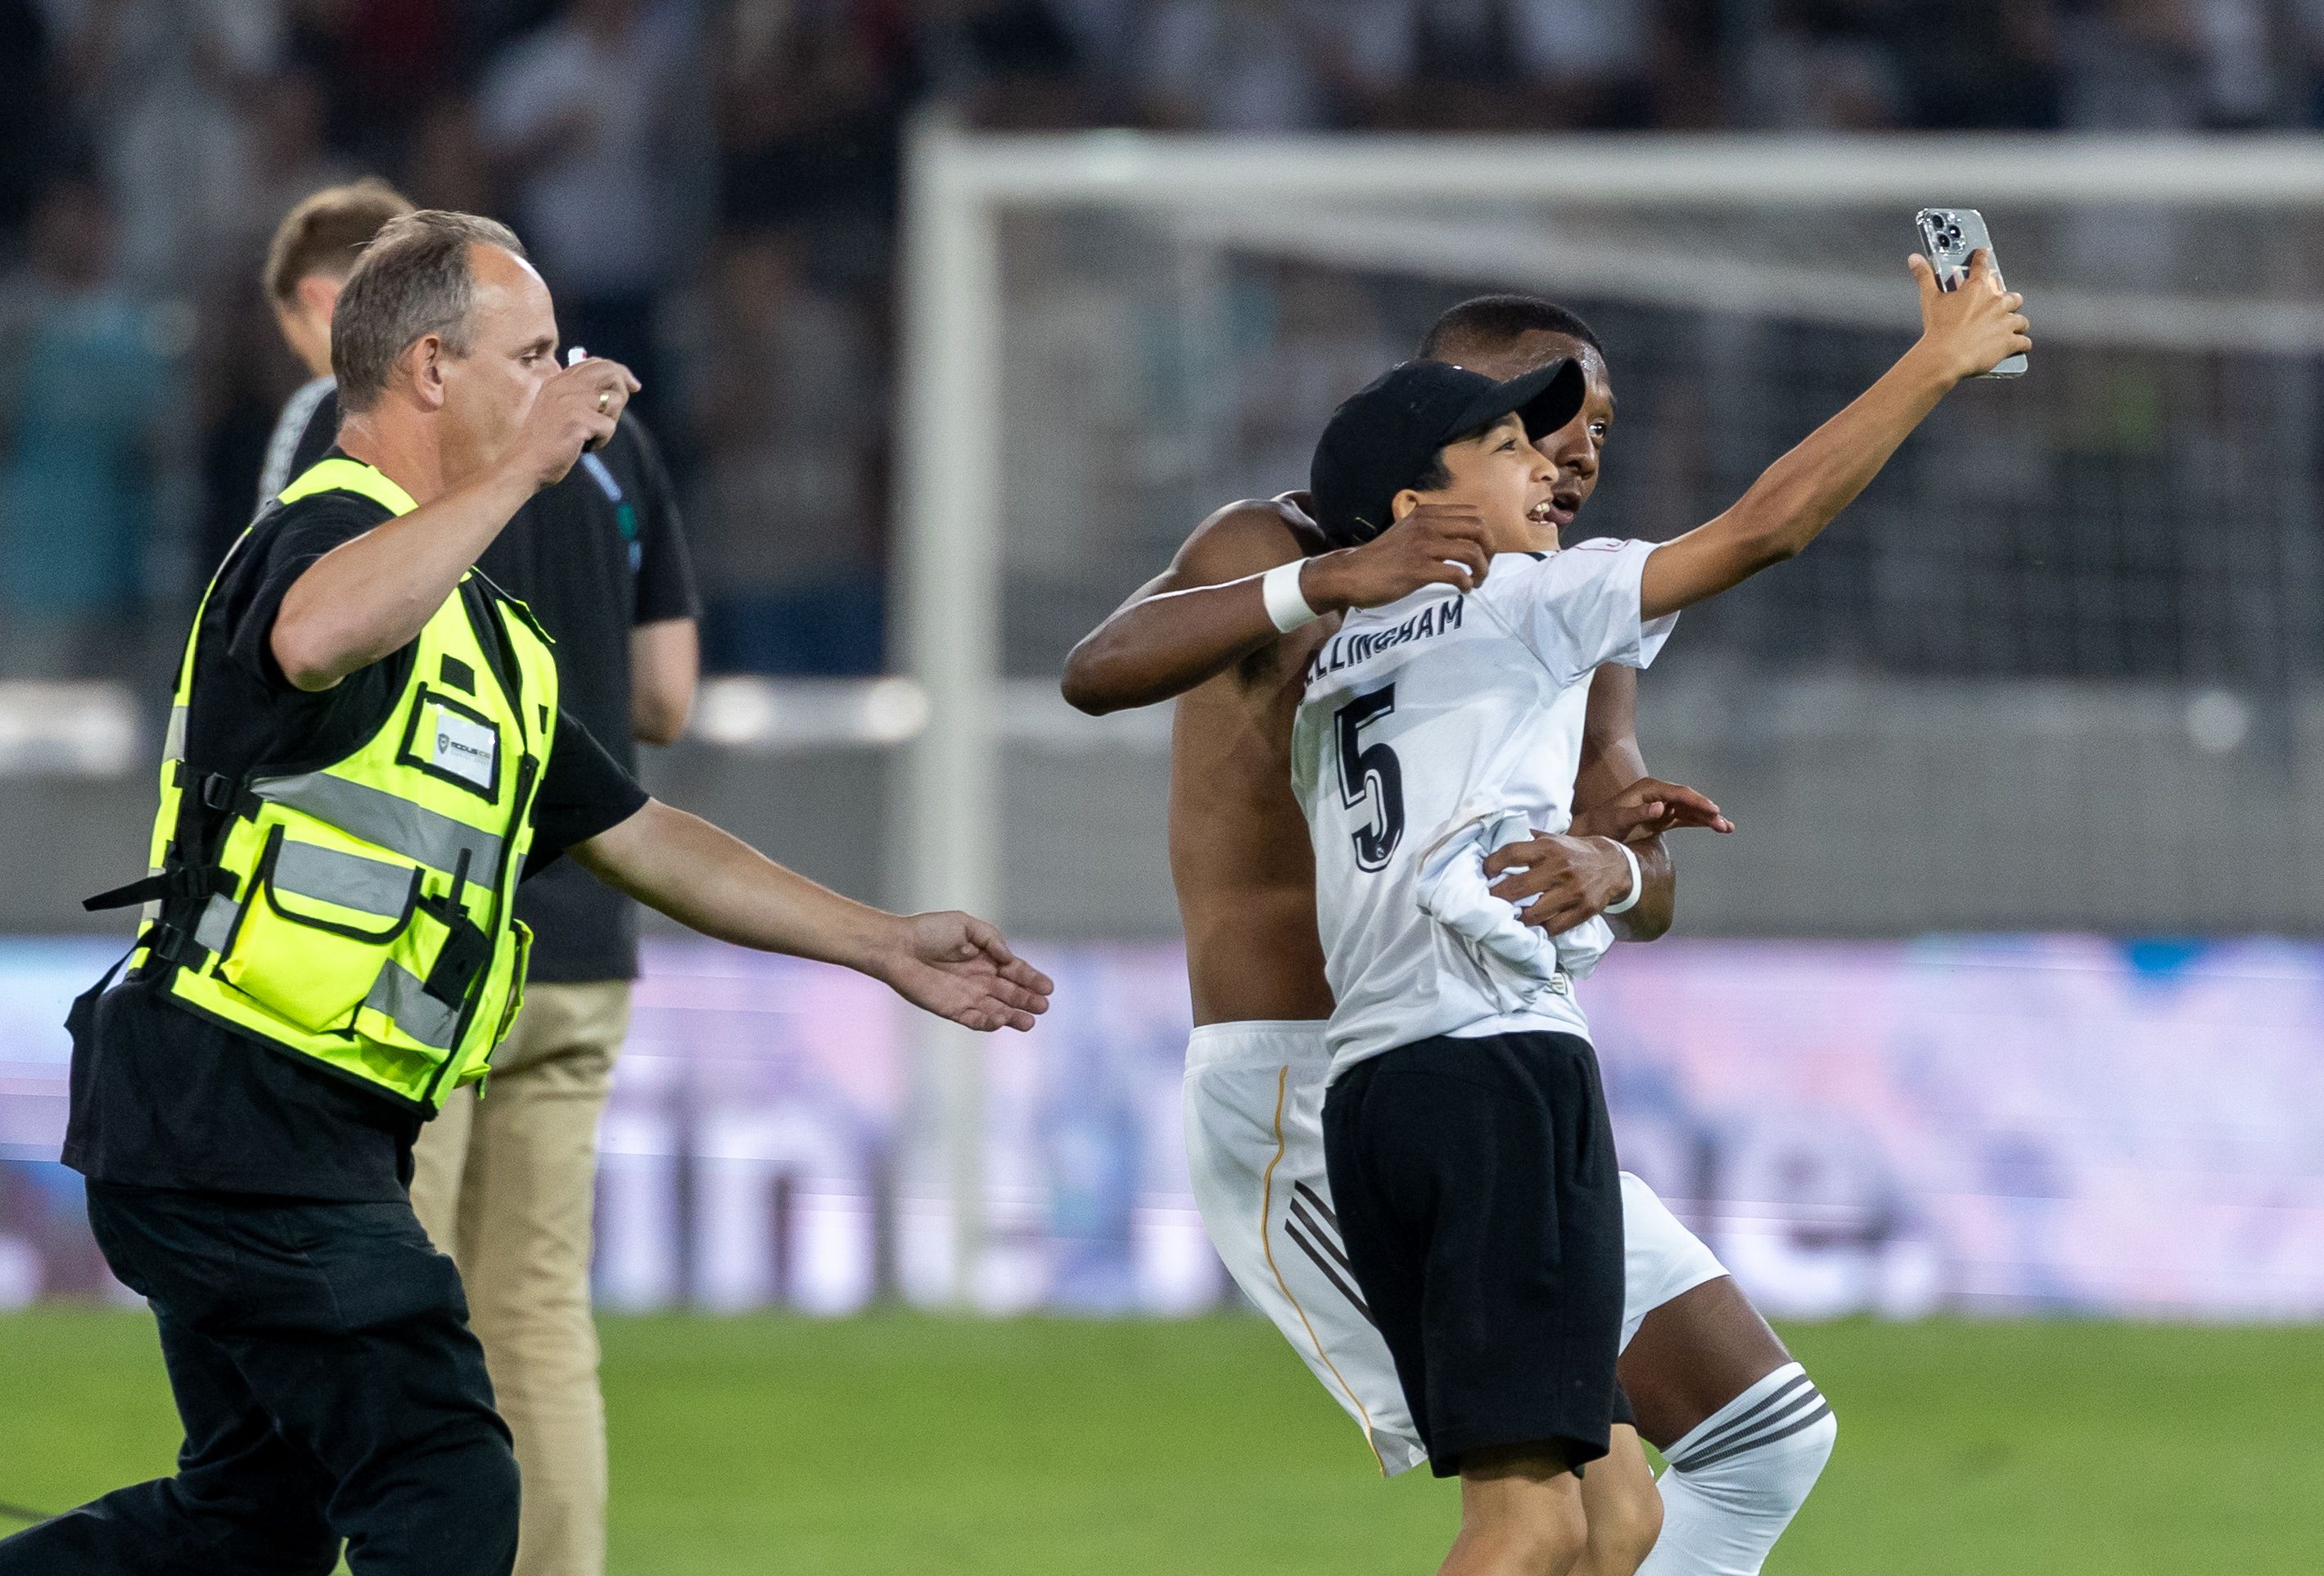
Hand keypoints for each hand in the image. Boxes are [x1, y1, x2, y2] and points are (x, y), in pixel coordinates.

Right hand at [507, 355, 640, 488]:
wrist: (525, 463)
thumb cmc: (545, 442)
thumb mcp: (557, 409)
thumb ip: (577, 395)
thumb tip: (614, 388)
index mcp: (558, 380)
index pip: (596, 363)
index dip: (619, 372)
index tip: (632, 385)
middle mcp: (565, 384)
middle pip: (610, 371)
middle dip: (622, 390)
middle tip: (615, 412)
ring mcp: (571, 400)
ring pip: (615, 400)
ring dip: (609, 422)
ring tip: (590, 435)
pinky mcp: (579, 419)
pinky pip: (609, 426)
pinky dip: (602, 441)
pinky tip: (584, 447)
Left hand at [875, 912, 1053, 1031]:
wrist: (897, 946)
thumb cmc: (928, 931)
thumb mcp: (965, 924)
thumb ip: (991, 939)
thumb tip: (1010, 959)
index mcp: (986, 958)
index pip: (1015, 970)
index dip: (1032, 979)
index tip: (1048, 987)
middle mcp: (980, 979)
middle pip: (1010, 993)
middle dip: (1028, 1000)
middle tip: (1043, 1006)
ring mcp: (967, 996)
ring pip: (997, 1010)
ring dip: (1013, 1016)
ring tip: (1029, 1021)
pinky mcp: (952, 1009)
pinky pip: (975, 1019)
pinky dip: (989, 1022)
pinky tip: (1001, 1020)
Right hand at [1302, 502, 1494, 610]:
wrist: (1350, 575)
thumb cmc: (1380, 559)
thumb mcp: (1406, 532)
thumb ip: (1431, 530)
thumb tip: (1461, 539)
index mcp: (1427, 513)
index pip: (1473, 513)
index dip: (1485, 534)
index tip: (1482, 552)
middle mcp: (1427, 524)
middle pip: (1478, 528)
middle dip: (1490, 550)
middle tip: (1484, 568)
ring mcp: (1422, 546)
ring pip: (1471, 551)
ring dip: (1481, 570)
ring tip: (1475, 582)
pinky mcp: (1417, 570)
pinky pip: (1456, 573)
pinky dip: (1466, 583)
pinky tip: (1462, 590)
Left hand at [1482, 832, 1633, 934]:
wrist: (1614, 865)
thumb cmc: (1574, 852)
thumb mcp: (1554, 839)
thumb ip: (1529, 841)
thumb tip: (1496, 838)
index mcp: (1549, 848)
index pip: (1511, 854)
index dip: (1492, 864)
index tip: (1485, 873)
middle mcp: (1560, 869)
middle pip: (1517, 888)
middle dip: (1497, 898)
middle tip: (1487, 902)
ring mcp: (1573, 892)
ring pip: (1534, 913)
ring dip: (1518, 918)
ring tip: (1509, 917)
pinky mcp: (1584, 910)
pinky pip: (1554, 927)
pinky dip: (1540, 928)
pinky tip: (1533, 925)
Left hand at [1569, 776, 1734, 843]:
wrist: (1594, 831)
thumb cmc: (1604, 823)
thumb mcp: (1618, 819)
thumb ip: (1639, 813)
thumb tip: (1662, 808)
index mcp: (1649, 789)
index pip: (1678, 793)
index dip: (1696, 801)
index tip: (1712, 810)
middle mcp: (1659, 794)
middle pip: (1688, 801)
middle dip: (1707, 811)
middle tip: (1723, 823)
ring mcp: (1662, 806)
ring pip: (1690, 810)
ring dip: (1708, 818)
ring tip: (1727, 828)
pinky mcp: (1663, 818)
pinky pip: (1685, 819)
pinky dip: (1700, 823)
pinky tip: (1716, 828)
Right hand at [1909, 248, 2030, 384]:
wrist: (1945, 357)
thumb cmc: (1938, 329)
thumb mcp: (1929, 300)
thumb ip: (1924, 277)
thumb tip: (1914, 259)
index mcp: (1976, 289)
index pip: (1982, 266)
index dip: (1982, 258)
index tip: (1984, 253)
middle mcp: (1996, 303)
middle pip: (2013, 297)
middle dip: (2008, 303)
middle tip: (1999, 309)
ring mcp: (2005, 323)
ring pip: (2021, 320)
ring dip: (2016, 324)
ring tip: (2009, 330)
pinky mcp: (2009, 342)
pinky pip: (2024, 342)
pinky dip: (2021, 344)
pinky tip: (2017, 347)